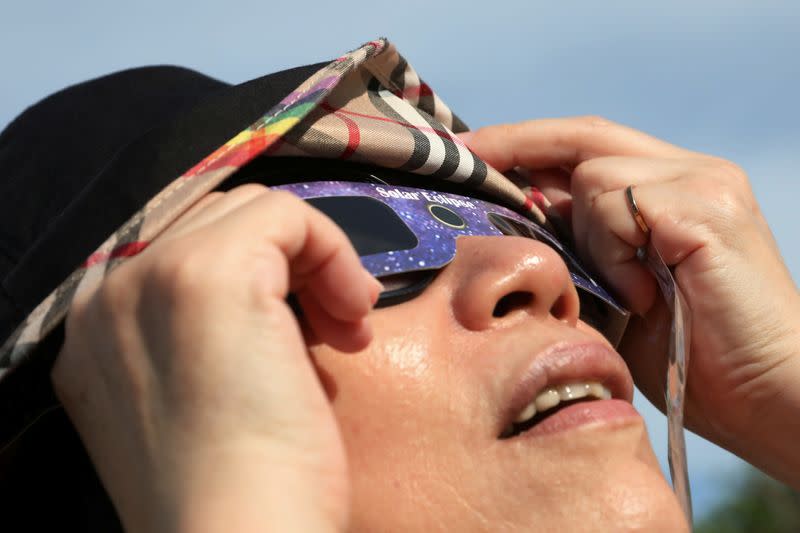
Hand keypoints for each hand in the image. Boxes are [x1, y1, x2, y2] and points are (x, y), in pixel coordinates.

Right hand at [51, 185, 381, 532]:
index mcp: (99, 329)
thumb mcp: (201, 399)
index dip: (261, 280)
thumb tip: (270, 301)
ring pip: (254, 213)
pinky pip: (287, 215)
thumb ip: (204, 338)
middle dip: (290, 268)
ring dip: (315, 262)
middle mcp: (109, 294)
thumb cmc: (241, 490)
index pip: (186, 252)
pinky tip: (353, 320)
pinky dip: (333, 253)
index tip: (305, 334)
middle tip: (334, 333)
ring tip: (347, 331)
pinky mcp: (209, 276)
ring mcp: (151, 279)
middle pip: (220, 224)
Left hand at [460, 117, 799, 486]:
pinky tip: (642, 296)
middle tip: (465, 155)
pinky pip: (620, 203)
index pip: (586, 145)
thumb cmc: (692, 359)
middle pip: (585, 137)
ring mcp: (704, 185)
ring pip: (593, 173)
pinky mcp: (708, 211)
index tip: (467, 152)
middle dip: (517, 144)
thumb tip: (522, 217)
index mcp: (672, 189)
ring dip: (586, 236)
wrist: (769, 400)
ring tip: (625, 294)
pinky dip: (613, 251)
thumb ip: (582, 250)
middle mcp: (693, 172)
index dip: (526, 143)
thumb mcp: (616, 295)